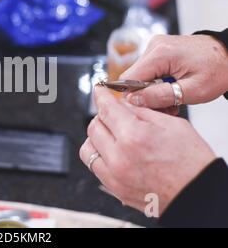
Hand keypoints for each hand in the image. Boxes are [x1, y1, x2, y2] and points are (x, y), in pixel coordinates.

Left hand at [79, 87, 215, 215]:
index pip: (106, 109)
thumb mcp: (173, 125)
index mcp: (134, 136)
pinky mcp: (114, 188)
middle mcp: (119, 157)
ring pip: (88, 148)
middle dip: (103, 116)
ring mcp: (114, 175)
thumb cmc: (192, 163)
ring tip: (112, 135)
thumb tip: (124, 104)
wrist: (198, 195)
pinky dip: (99, 155)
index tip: (99, 92)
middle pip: (94, 126)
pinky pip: (94, 166)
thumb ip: (142, 112)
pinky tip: (114, 152)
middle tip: (115, 115)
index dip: (101, 96)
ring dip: (96, 137)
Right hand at [120, 35, 227, 109]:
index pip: (129, 79)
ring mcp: (155, 46)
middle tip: (166, 106)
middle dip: (145, 95)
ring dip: (151, 90)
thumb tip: (134, 99)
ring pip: (139, 75)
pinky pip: (147, 70)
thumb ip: (160, 95)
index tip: (150, 107)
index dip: (134, 96)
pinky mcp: (158, 49)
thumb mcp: (193, 90)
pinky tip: (169, 89)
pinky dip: (155, 83)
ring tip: (171, 98)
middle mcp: (154, 46)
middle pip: (133, 77)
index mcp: (160, 54)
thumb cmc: (218, 70)